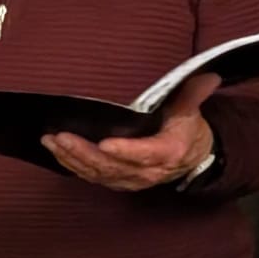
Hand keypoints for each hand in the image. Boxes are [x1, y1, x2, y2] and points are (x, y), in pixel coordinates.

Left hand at [43, 73, 220, 191]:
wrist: (190, 157)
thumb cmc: (186, 130)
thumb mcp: (191, 111)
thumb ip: (192, 94)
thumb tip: (208, 76)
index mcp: (167, 153)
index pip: (144, 154)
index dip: (125, 151)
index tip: (104, 143)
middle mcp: (146, 171)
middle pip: (111, 165)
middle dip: (83, 152)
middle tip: (60, 137)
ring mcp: (129, 179)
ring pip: (97, 172)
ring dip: (71, 158)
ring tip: (50, 140)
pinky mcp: (117, 180)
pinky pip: (92, 176)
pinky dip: (72, 165)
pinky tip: (56, 151)